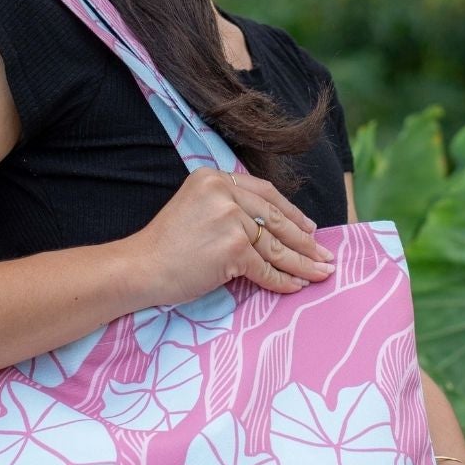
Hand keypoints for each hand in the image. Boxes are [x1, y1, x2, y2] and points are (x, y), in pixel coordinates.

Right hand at [130, 167, 335, 305]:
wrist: (140, 268)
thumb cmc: (165, 246)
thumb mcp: (196, 208)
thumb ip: (228, 208)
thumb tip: (274, 227)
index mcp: (215, 178)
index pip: (265, 193)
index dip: (292, 212)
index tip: (310, 229)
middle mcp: (224, 192)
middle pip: (275, 218)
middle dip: (305, 241)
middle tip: (325, 255)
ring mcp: (229, 219)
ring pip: (275, 244)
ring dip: (302, 262)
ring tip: (321, 272)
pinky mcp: (232, 248)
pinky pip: (265, 267)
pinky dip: (283, 280)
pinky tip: (297, 286)